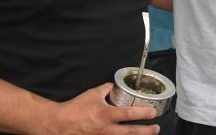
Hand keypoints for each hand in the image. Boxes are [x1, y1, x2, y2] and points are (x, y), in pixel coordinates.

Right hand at [40, 83, 157, 134]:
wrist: (59, 124)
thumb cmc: (75, 109)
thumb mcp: (92, 94)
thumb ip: (105, 89)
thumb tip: (113, 86)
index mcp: (106, 114)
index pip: (129, 114)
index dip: (143, 113)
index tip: (153, 112)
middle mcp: (106, 129)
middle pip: (131, 132)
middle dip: (146, 131)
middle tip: (156, 128)